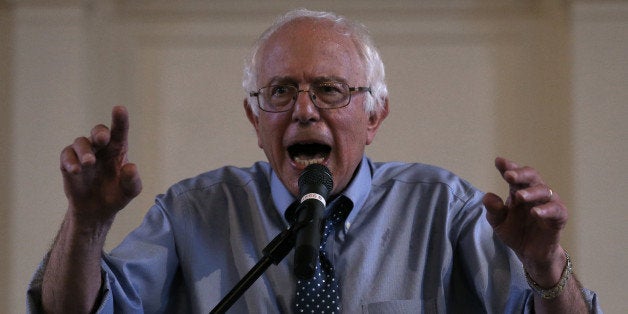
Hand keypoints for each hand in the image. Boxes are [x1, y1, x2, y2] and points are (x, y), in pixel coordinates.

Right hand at [60, 106, 141, 224]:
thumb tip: (130, 167)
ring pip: (81, 142)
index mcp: (118, 149)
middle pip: (98, 131)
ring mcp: (84, 154)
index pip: (120, 131)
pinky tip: (76, 170)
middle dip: (99, 132)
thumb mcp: (130, 191)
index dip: (120, 119)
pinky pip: (66, 155)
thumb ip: (132, 180)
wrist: (97, 211)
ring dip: (84, 151)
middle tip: (102, 139)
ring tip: (89, 163)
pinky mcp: (68, 164)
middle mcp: (101, 148)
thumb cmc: (117, 194)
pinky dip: (70, 160)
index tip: (119, 109)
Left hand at [482, 157, 566, 285]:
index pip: (514, 175)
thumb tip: (487, 197)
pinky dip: (546, 210)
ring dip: (531, 192)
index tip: (499, 162)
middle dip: (520, 174)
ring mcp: (548, 203)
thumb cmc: (515, 232)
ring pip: (544, 191)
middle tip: (508, 175)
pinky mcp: (559, 217)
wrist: (530, 253)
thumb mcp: (498, 222)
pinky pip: (556, 210)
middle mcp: (534, 193)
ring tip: (519, 196)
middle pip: (531, 176)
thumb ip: (493, 210)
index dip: (508, 167)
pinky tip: (535, 213)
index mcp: (518, 190)